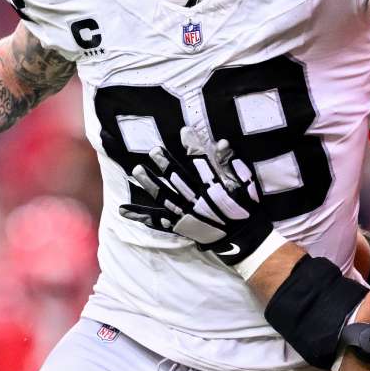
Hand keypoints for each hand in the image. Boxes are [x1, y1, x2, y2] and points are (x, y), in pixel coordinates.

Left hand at [119, 127, 272, 265]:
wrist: (243, 238)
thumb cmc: (245, 208)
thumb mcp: (245, 184)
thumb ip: (232, 164)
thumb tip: (222, 143)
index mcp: (214, 186)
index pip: (201, 161)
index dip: (192, 145)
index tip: (183, 131)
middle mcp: (197, 197)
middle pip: (178, 177)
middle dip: (165, 163)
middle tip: (153, 150)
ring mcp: (186, 212)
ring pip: (164, 195)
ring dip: (150, 183)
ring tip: (137, 170)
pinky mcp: (179, 224)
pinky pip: (157, 219)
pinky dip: (141, 215)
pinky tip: (124, 210)